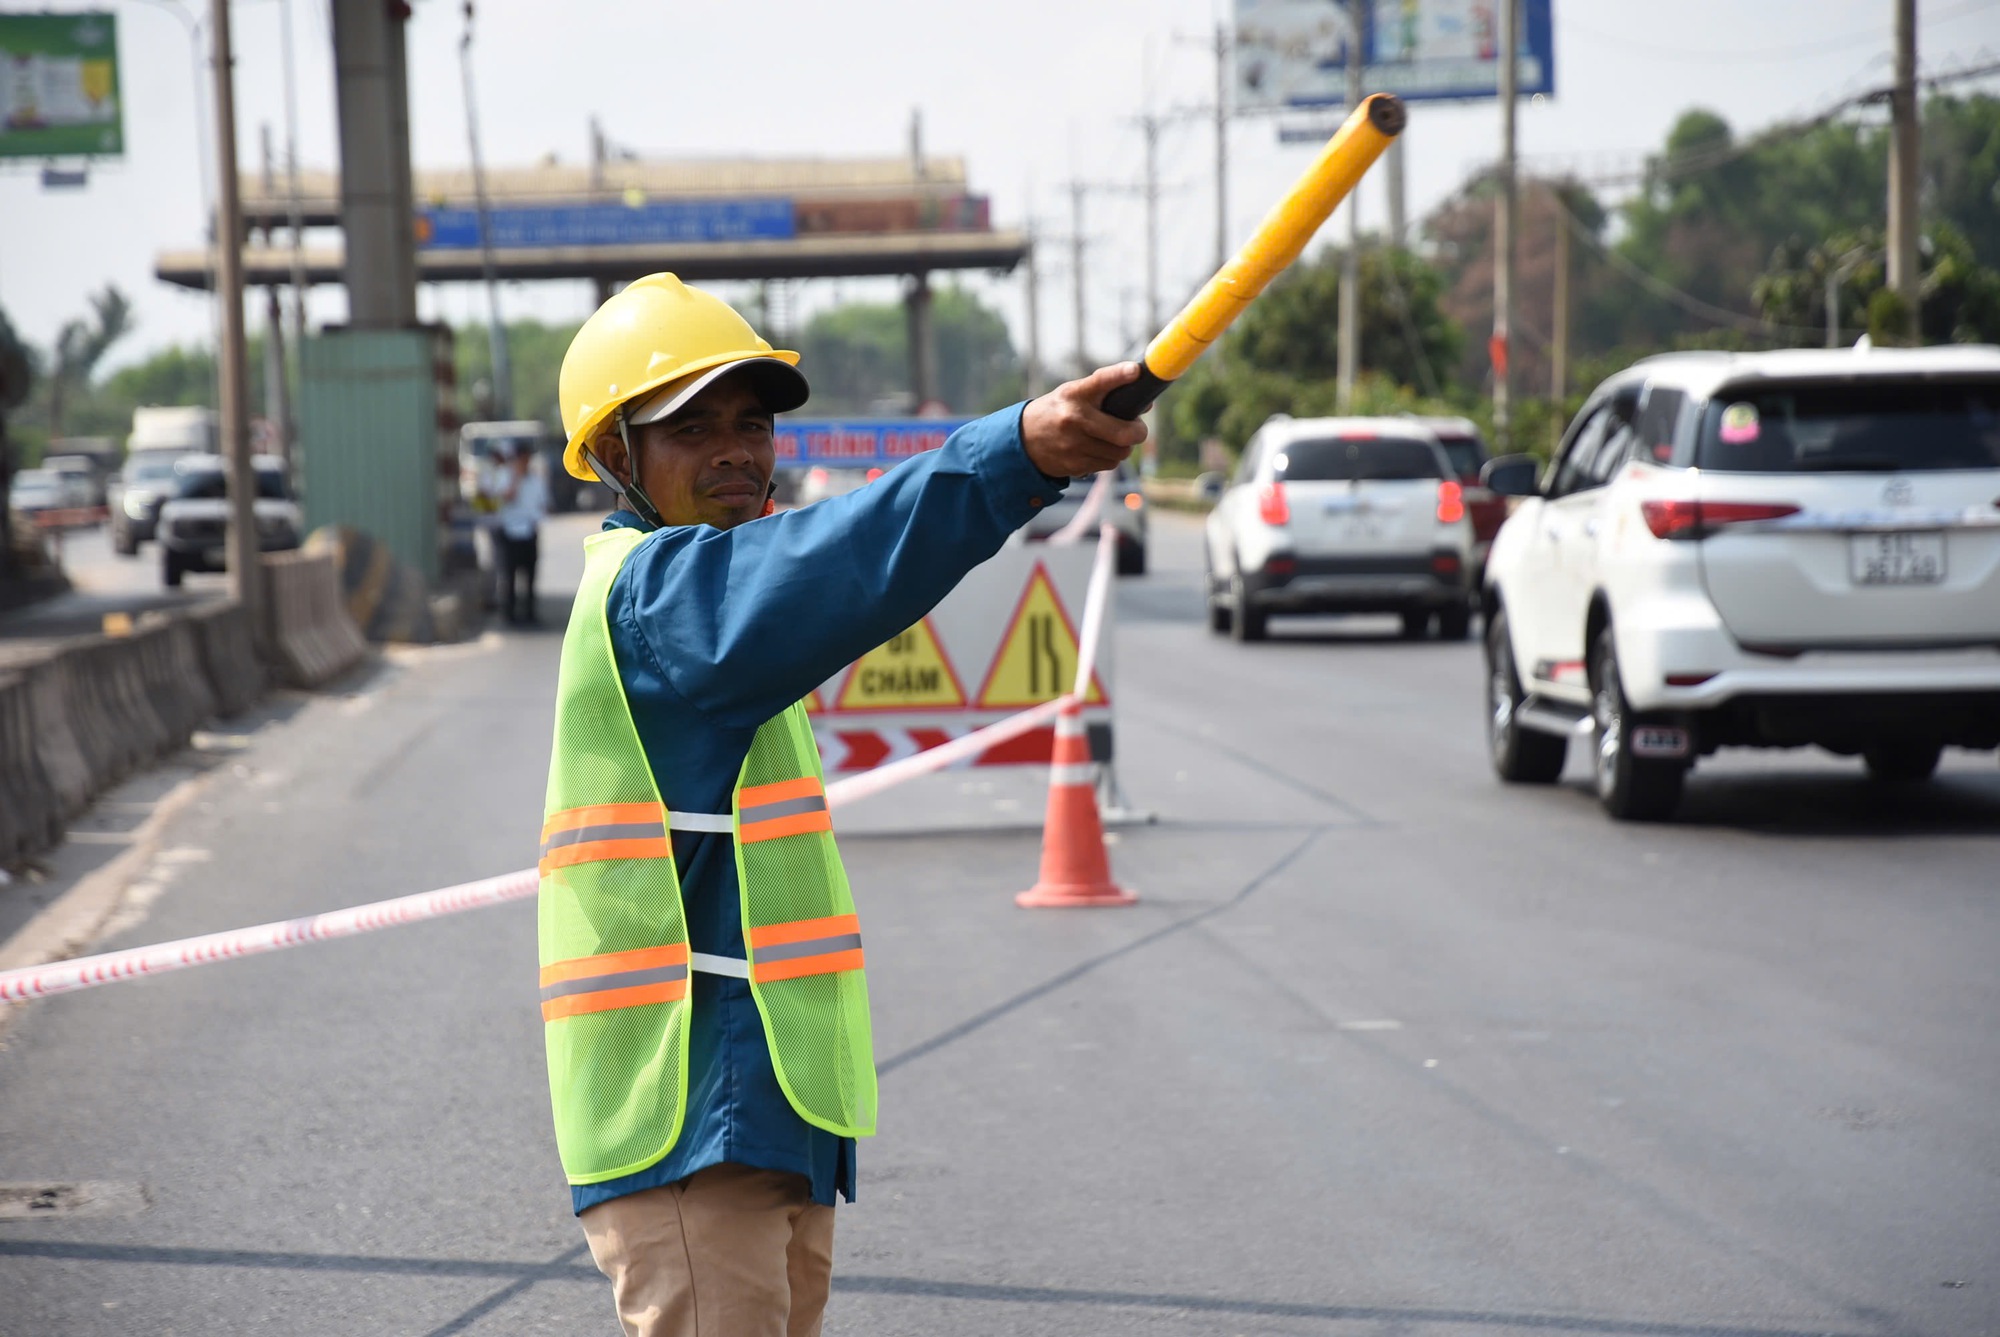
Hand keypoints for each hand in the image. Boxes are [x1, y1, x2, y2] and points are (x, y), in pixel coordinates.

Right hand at [1021, 363, 1149, 478]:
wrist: (1023, 440)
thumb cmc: (1058, 411)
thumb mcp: (1074, 394)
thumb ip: (1106, 394)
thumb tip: (1145, 402)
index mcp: (1074, 394)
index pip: (1100, 381)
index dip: (1119, 375)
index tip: (1135, 371)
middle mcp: (1073, 419)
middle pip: (1124, 433)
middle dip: (1139, 432)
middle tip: (1138, 429)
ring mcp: (1073, 445)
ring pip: (1120, 452)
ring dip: (1123, 447)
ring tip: (1113, 439)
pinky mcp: (1074, 465)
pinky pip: (1109, 465)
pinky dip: (1109, 458)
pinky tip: (1097, 450)